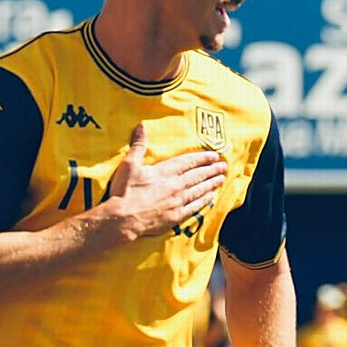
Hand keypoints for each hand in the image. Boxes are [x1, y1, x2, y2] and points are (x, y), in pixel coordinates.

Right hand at [107, 124, 226, 240]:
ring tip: (221, 179)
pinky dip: (204, 202)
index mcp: (165, 172)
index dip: (202, 158)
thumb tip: (141, 127)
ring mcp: (177, 202)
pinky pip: (194, 208)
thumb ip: (138, 146)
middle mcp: (175, 186)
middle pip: (197, 176)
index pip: (188, 162)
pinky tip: (211, 198)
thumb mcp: (129, 165)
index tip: (214, 156)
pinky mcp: (175, 217)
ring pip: (199, 191)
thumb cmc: (124, 192)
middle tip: (223, 166)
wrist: (122, 219)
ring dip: (211, 184)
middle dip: (211, 170)